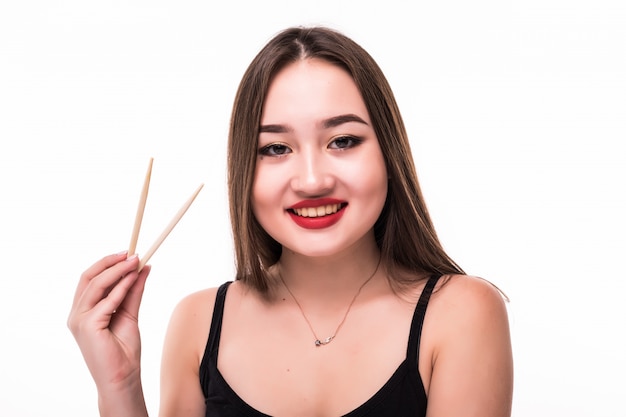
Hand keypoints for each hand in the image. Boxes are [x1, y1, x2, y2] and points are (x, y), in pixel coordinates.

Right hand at [67, 252, 150, 392]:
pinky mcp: (88, 326)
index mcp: (82, 310)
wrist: (123, 377)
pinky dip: (121, 288)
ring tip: (136, 262)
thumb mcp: (130, 313)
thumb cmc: (123, 350)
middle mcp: (77, 314)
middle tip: (132, 253)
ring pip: (96, 285)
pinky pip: (107, 301)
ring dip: (118, 271)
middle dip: (110, 262)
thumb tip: (143, 267)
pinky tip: (134, 278)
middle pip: (89, 277)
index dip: (107, 263)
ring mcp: (79, 320)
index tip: (127, 253)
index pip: (90, 278)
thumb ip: (133, 291)